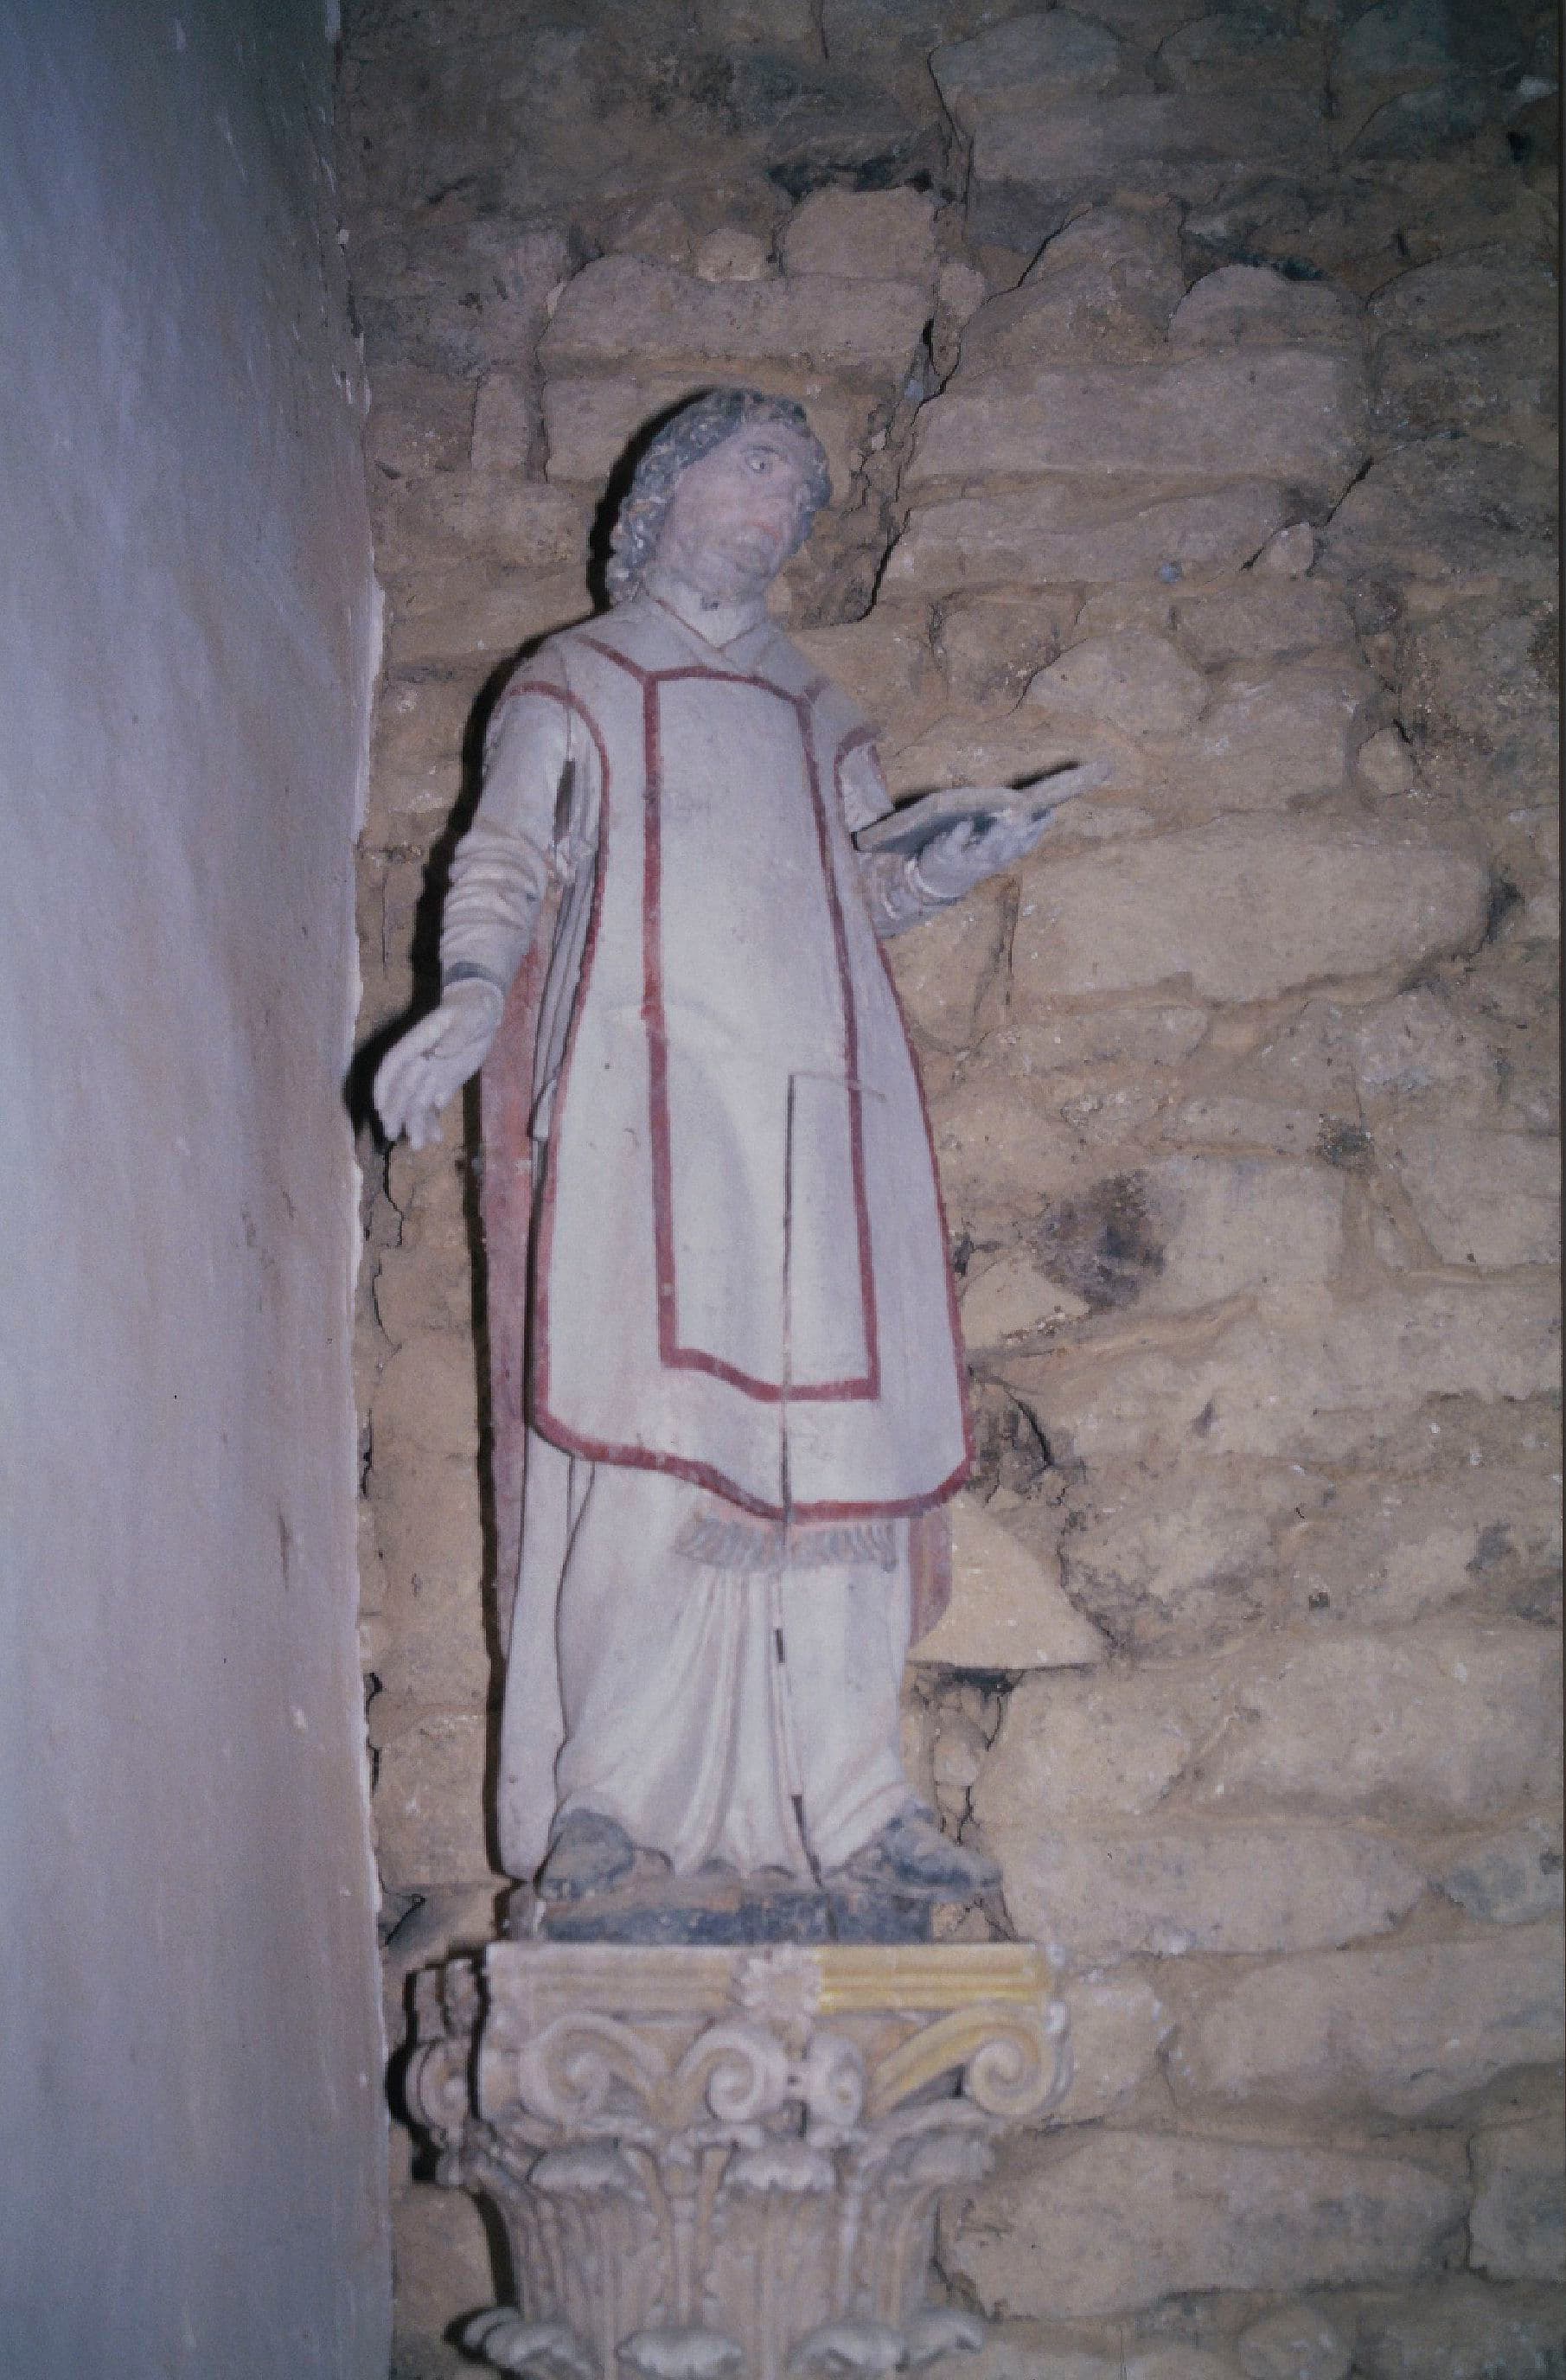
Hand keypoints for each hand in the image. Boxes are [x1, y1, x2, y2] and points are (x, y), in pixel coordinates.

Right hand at [373, 979, 504, 1148]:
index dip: (385, 1084)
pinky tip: (435, 1138)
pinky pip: (432, 1106)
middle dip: (396, 1112)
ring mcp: (429, 1074)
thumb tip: (439, 1052)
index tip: (379, 1106)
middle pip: (401, 1088)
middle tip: (394, 1134)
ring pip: (415, 1102)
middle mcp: (418, 1060)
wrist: (482, 1011)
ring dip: (414, 1123)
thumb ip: (457, 1034)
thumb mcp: (471, 1016)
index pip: (394, 1063)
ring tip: (418, 1144)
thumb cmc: (473, 1009)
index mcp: (419, 1041)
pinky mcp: (442, 1084)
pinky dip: (432, 1122)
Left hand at [911, 805, 1053, 901]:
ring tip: (1004, 819)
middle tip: (1025, 814)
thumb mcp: (992, 855)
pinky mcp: (946, 855)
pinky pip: (954, 846)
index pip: (1023, 847)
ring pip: (984, 850)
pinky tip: (966, 823)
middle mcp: (986, 862)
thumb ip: (1010, 838)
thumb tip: (1031, 815)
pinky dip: (960, 835)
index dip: (1037, 832)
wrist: (938, 885)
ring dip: (995, 836)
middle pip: (1006, 849)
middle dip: (1016, 832)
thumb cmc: (971, 862)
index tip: (1049, 813)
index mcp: (1000, 859)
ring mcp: (966, 860)